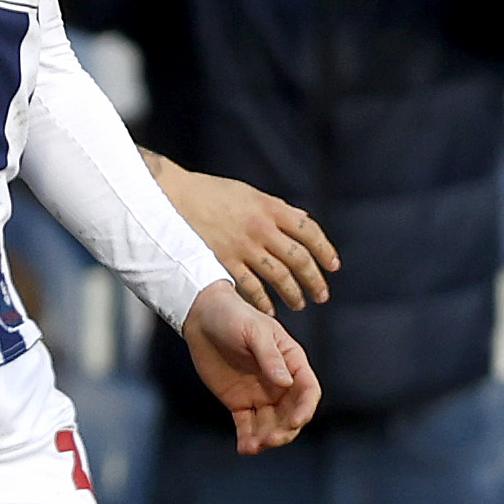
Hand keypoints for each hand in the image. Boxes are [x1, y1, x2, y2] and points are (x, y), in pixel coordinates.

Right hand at [152, 155, 337, 311]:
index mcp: (269, 207)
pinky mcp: (223, 262)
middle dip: (314, 280)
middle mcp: (261, 228)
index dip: (325, 251)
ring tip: (299, 304)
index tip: (333, 266)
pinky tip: (270, 309)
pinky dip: (263, 301)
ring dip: (293, 293)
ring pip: (279, 276)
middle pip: (299, 258)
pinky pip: (251, 287)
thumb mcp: (248, 194)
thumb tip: (303, 221)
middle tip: (322, 295)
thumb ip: (276, 209)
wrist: (170, 198)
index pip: (309, 231)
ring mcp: (242, 246)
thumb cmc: (208, 194)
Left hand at [182, 281, 319, 454]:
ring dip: (266, 438)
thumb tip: (285, 382)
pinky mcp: (240, 403)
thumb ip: (270, 357)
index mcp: (293, 363)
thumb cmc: (234, 317)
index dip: (305, 409)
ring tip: (253, 446)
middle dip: (285, 430)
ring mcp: (261, 395)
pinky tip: (244, 448)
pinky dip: (247, 438)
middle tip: (271, 440)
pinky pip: (247, 425)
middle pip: (291, 414)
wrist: (203, 318)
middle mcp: (281, 383)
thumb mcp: (255, 332)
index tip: (296, 422)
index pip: (308, 391)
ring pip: (271, 424)